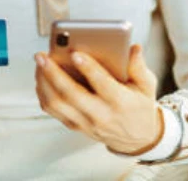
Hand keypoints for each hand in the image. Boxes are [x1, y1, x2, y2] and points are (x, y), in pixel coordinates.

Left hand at [34, 43, 162, 154]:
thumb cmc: (139, 107)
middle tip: (42, 56)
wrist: (137, 139)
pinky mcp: (75, 125)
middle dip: (53, 73)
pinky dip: (43, 93)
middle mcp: (101, 115)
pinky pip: (53, 110)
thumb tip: (133, 48)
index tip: (75, 53)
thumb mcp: (147, 87)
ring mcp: (85, 122)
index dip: (88, 69)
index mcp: (121, 102)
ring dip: (44, 82)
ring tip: (40, 63)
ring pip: (57, 104)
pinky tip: (41, 77)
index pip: (102, 85)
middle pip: (71, 94)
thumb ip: (139, 67)